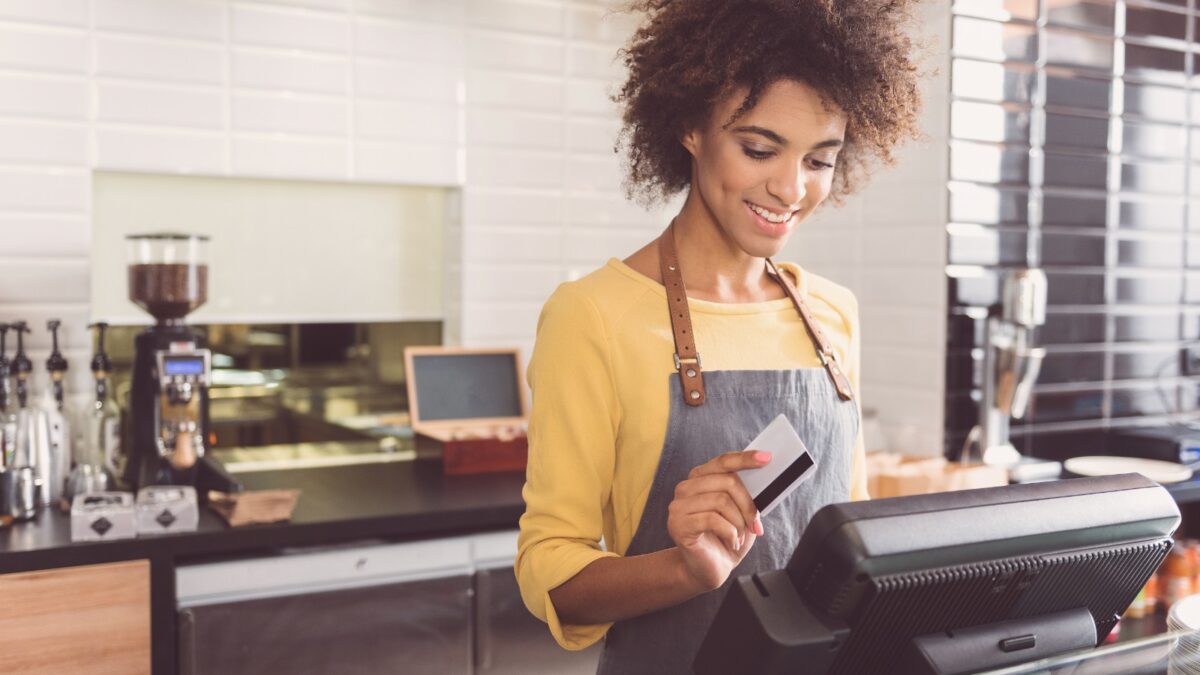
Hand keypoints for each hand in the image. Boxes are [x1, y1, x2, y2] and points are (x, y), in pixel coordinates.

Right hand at [667, 450, 770, 592]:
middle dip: (748, 505)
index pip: (724, 462)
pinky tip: (731, 542)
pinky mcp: (677, 524)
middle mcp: (686, 487)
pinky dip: (730, 533)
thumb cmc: (727, 539)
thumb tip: (766, 481)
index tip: (767, 458)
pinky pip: (712, 520)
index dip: (745, 458)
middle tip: (756, 525)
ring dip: (739, 523)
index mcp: (701, 478)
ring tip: (739, 537)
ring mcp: (678, 506)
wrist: (708, 570)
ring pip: (721, 501)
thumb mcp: (742, 514)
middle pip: (727, 482)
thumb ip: (748, 495)